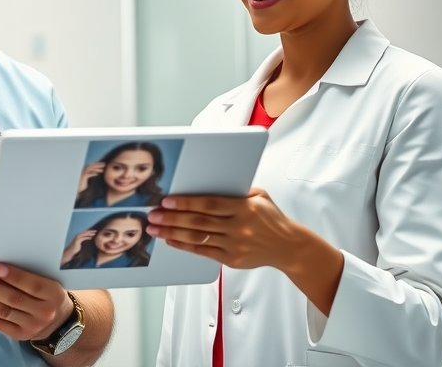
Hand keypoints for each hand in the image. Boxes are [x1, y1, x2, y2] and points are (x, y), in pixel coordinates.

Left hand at [0, 264, 71, 340]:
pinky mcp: (20, 335)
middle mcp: (45, 312)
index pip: (33, 285)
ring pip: (3, 311)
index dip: (14, 276)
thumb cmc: (47, 292)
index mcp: (54, 294)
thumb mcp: (48, 279)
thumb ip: (30, 272)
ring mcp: (32, 326)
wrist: (58, 319)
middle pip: (14, 299)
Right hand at [60, 230, 95, 265]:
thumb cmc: (75, 248)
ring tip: (95, 234)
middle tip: (96, 231)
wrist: (70, 251)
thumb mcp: (80, 243)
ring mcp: (77, 237)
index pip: (85, 232)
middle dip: (91, 231)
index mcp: (79, 235)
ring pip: (85, 234)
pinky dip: (88, 237)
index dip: (90, 231)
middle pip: (86, 232)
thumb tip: (88, 240)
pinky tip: (91, 238)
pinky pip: (84, 238)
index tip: (95, 231)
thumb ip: (83, 240)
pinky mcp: (77, 240)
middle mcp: (78, 235)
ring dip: (90, 234)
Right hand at [77, 161, 105, 192]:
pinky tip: (97, 174)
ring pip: (90, 169)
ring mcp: (82, 174)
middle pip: (91, 165)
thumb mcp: (89, 178)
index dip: (98, 164)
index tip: (104, 164)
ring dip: (96, 169)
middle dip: (98, 164)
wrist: (79, 190)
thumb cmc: (84, 185)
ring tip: (102, 170)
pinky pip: (87, 174)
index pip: (92, 165)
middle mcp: (83, 170)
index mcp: (85, 170)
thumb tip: (99, 172)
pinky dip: (92, 174)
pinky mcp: (82, 178)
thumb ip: (92, 174)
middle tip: (104, 164)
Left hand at [145, 188, 301, 269]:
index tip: (168, 201)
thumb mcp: (260, 196)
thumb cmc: (272, 218)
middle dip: (172, 218)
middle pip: (199, 222)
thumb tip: (210, 182)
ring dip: (172, 233)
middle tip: (153, 214)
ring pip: (198, 238)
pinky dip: (185, 246)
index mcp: (245, 208)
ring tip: (155, 229)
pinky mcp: (232, 259)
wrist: (288, 246)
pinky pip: (203, 252)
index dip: (187, 202)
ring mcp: (235, 245)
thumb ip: (237, 190)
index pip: (210, 204)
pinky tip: (171, 240)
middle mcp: (239, 227)